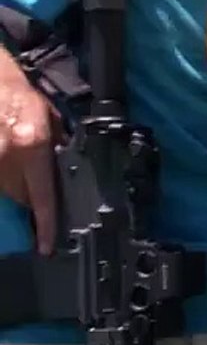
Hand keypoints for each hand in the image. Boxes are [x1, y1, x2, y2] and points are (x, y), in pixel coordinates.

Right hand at [0, 56, 59, 253]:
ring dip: (15, 187)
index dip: (45, 225)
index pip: (41, 196)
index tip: (46, 246)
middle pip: (22, 197)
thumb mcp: (50, 120)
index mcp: (33, 146)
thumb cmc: (21, 98)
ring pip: (6, 191)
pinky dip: (4, 178)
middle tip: (37, 185)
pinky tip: (9, 163)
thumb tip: (64, 172)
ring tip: (20, 165)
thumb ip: (56, 147)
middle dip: (32, 197)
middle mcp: (8, 157)